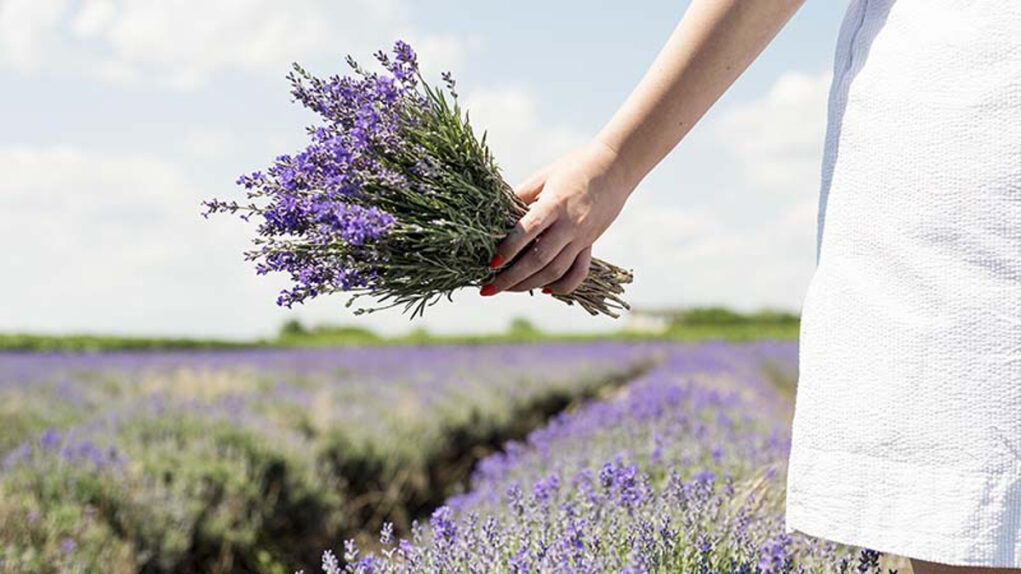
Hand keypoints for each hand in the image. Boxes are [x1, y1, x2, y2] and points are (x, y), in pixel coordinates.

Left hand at [481, 139, 634, 295]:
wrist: (615, 167)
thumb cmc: (574, 167)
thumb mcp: (543, 176)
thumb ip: (520, 195)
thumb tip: (495, 214)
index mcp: (555, 204)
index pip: (528, 231)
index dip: (508, 249)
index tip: (490, 263)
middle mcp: (570, 225)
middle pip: (539, 259)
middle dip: (511, 278)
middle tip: (488, 288)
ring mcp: (582, 237)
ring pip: (556, 271)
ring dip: (529, 285)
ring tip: (507, 290)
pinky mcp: (591, 244)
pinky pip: (578, 272)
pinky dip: (562, 286)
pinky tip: (544, 290)